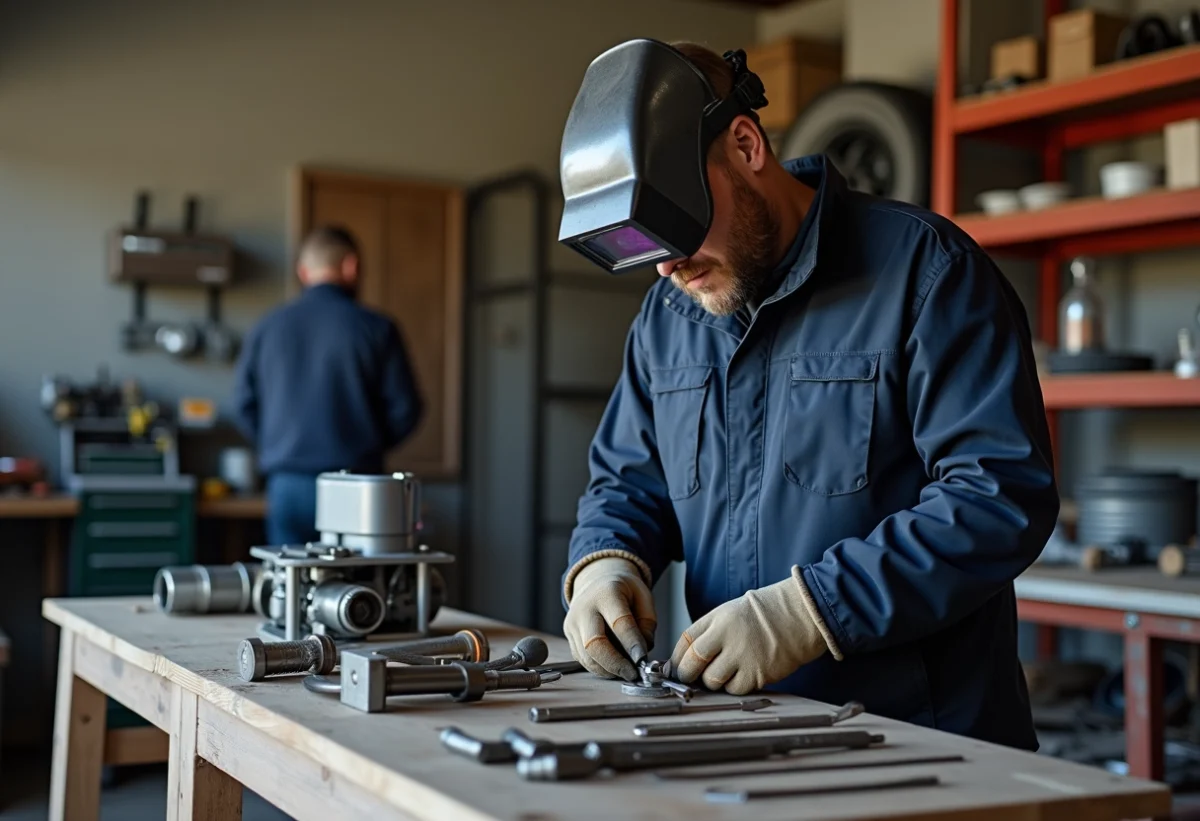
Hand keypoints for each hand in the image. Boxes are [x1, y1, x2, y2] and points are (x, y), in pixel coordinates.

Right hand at [563, 556, 655, 680]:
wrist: (597, 582)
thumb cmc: (624, 591)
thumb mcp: (643, 597)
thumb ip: (647, 624)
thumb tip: (641, 653)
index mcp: (607, 593)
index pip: (619, 623)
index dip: (632, 644)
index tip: (643, 661)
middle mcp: (584, 608)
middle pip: (595, 643)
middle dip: (615, 664)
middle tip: (633, 674)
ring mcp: (573, 622)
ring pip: (586, 657)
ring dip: (608, 669)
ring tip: (625, 671)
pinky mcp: (569, 635)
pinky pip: (583, 659)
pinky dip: (599, 667)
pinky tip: (613, 666)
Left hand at [670, 566, 839, 694]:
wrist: (798, 616)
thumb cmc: (762, 616)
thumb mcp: (729, 613)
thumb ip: (708, 632)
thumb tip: (685, 659)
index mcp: (718, 619)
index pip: (685, 641)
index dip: (676, 657)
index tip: (675, 666)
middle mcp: (728, 636)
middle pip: (693, 663)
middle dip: (686, 674)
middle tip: (689, 677)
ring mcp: (743, 656)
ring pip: (712, 681)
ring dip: (712, 681)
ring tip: (721, 673)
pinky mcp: (758, 674)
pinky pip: (734, 689)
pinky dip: (732, 687)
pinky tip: (740, 676)